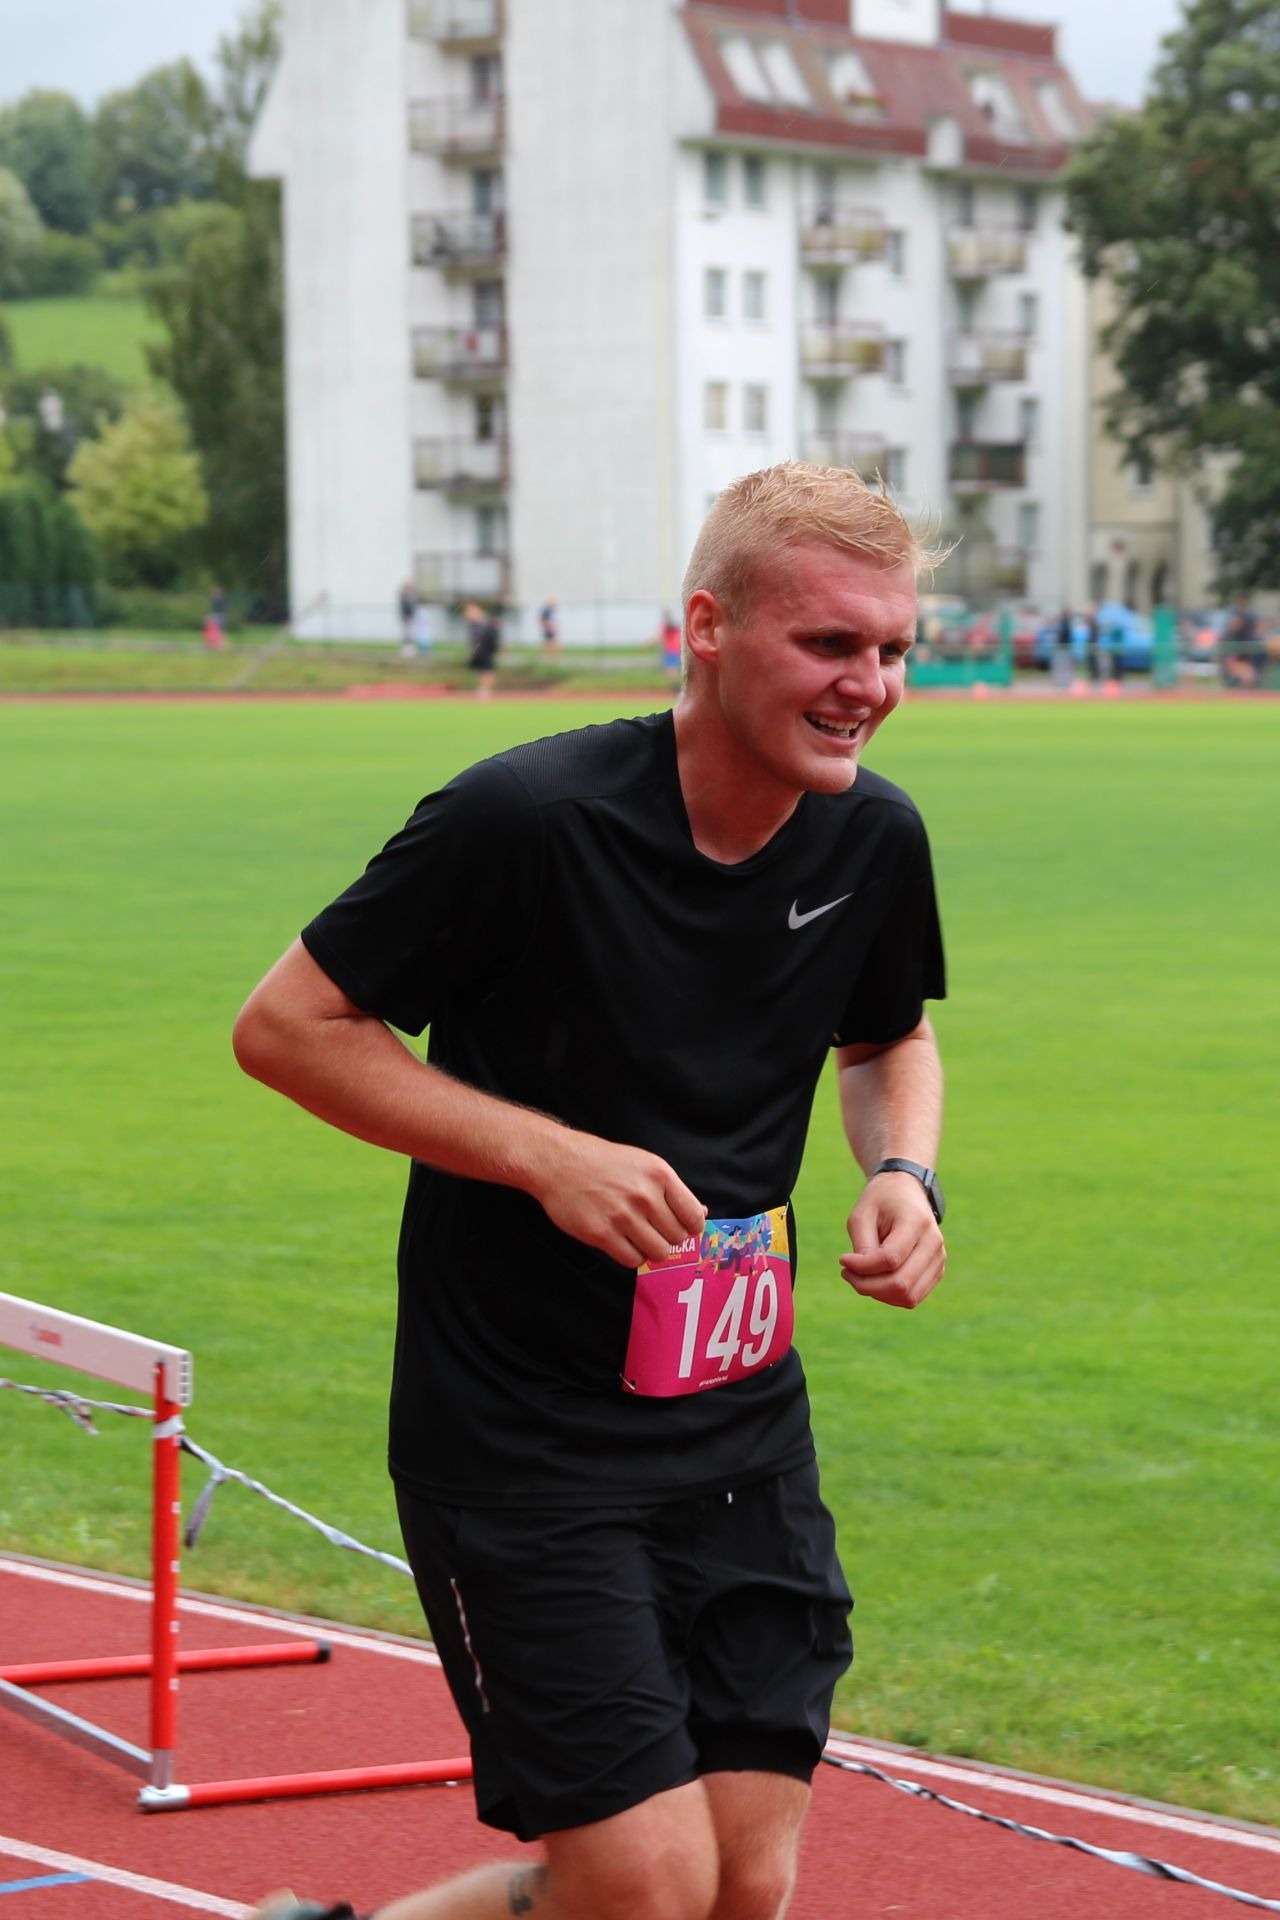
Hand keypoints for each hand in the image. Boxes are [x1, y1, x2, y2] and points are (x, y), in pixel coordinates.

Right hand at [533, 1132, 705, 1267]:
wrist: (559, 1162)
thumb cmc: (602, 1162)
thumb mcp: (643, 1164)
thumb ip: (671, 1190)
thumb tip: (699, 1214)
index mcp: (659, 1175)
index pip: (693, 1216)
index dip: (691, 1227)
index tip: (681, 1228)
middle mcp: (644, 1195)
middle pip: (677, 1237)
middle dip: (667, 1236)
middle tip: (651, 1228)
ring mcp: (623, 1216)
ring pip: (658, 1252)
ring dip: (651, 1249)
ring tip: (637, 1236)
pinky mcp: (602, 1234)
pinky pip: (633, 1260)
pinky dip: (631, 1255)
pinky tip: (622, 1242)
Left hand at [840, 1172, 944, 1308]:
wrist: (905, 1192)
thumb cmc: (880, 1202)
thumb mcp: (862, 1215)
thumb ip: (863, 1248)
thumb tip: (862, 1279)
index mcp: (916, 1222)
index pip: (890, 1259)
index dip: (862, 1267)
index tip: (842, 1259)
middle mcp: (934, 1243)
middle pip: (901, 1284)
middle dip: (867, 1286)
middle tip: (847, 1273)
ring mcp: (938, 1259)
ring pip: (909, 1297)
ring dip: (878, 1294)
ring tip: (860, 1277)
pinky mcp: (936, 1271)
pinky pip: (912, 1297)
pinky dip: (889, 1296)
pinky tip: (875, 1279)